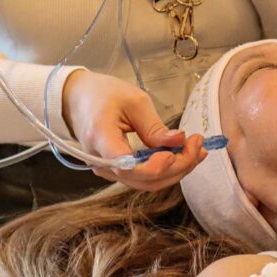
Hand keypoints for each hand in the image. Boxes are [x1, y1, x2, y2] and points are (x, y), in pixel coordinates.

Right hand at [61, 68, 206, 189]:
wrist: (77, 98)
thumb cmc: (103, 93)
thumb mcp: (133, 100)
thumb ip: (154, 126)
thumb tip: (179, 141)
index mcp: (100, 139)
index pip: (129, 167)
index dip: (158, 165)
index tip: (180, 148)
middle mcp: (100, 162)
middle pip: (143, 179)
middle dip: (177, 166)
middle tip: (199, 145)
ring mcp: (107, 170)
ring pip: (146, 183)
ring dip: (175, 170)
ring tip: (196, 150)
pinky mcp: (115, 171)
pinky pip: (142, 178)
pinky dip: (164, 170)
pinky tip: (181, 156)